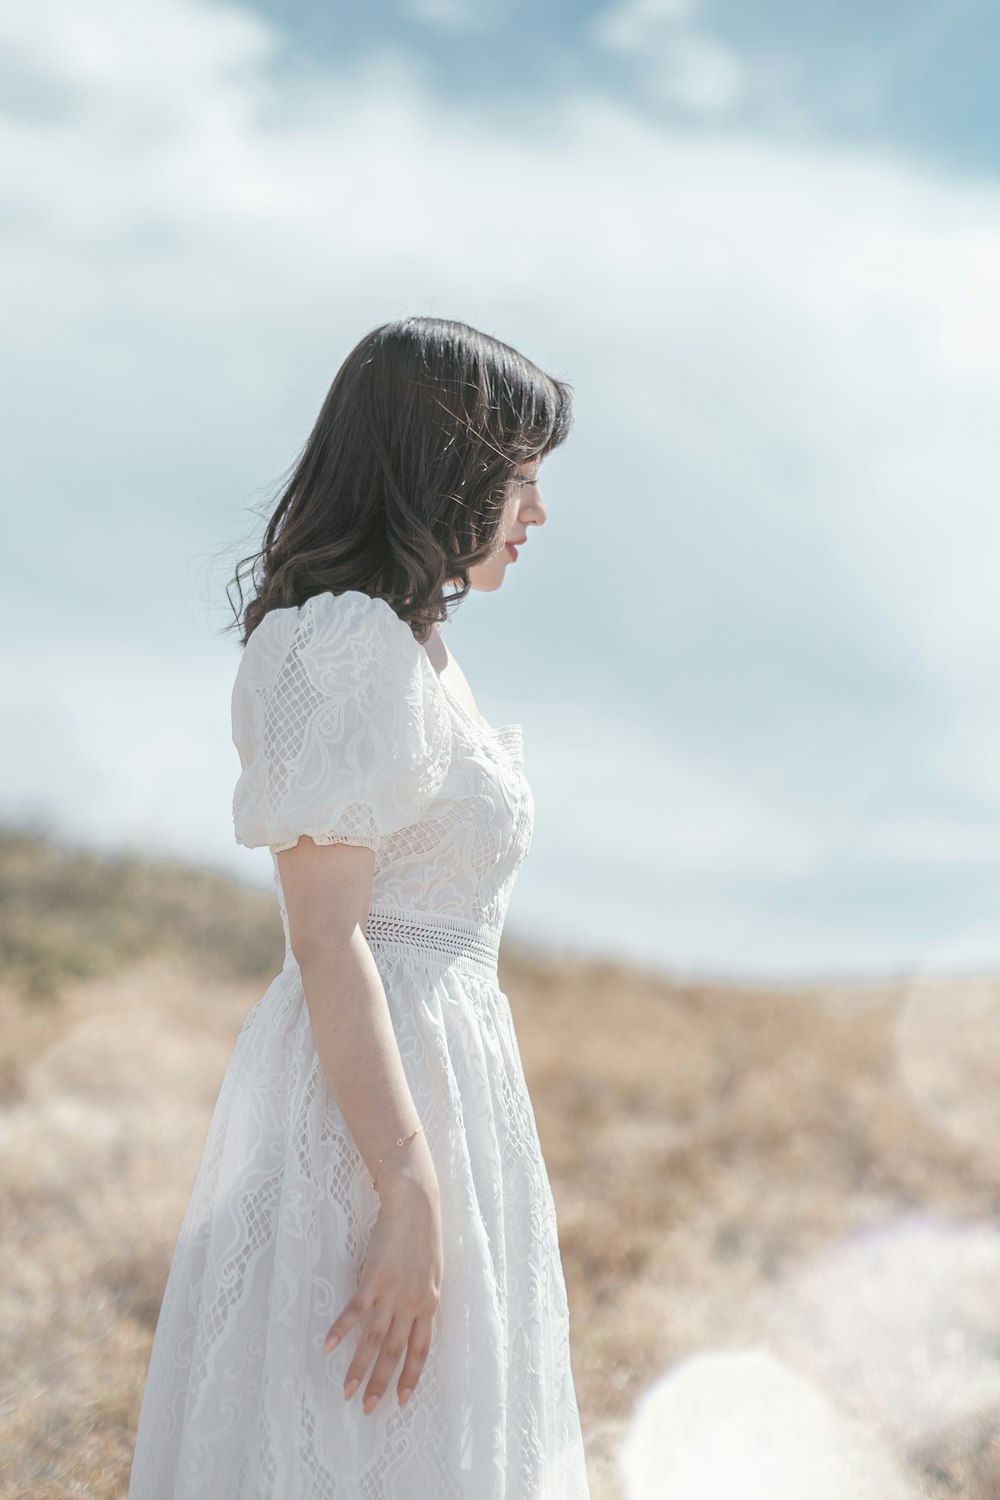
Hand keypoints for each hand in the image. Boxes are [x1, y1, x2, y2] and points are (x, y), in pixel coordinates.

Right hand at [325, 1151, 442, 1414]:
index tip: (401, 1401)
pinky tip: (329, 1346)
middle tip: (366, 1408)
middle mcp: (412, 1304)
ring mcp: (392, 1292)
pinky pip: (355, 1311)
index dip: (410, 1376)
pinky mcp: (373, 1278)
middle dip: (381, 1383)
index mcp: (429, 1303)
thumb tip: (410, 1320)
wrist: (415, 1205)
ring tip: (346, 1391)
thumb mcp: (431, 1272)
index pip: (420, 1350)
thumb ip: (422, 1298)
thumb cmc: (423, 1236)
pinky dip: (341, 1330)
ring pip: (374, 1340)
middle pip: (394, 1352)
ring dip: (359, 1368)